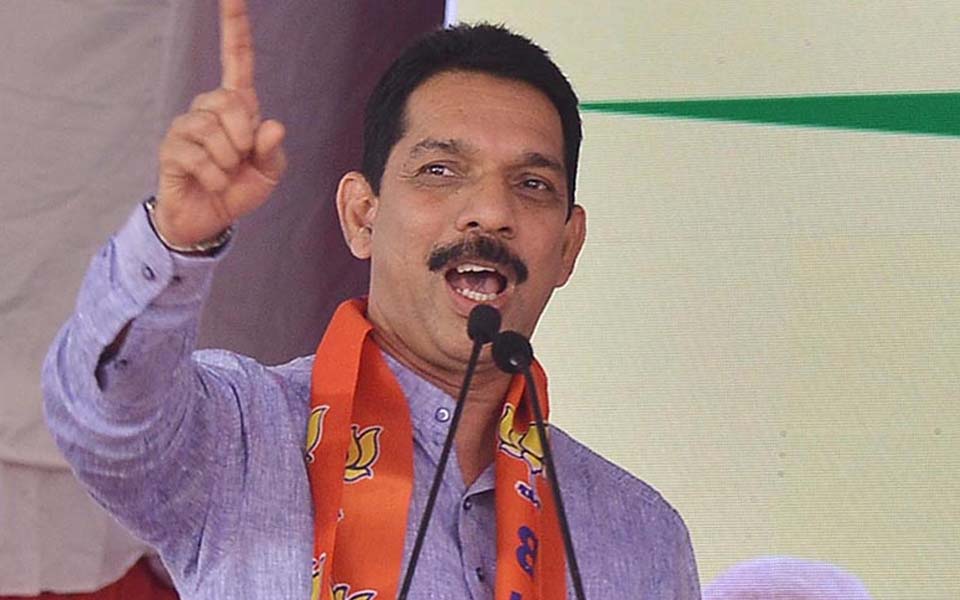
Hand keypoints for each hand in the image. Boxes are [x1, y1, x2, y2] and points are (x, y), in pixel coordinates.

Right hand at [155, 0, 285, 246]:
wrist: (210, 220)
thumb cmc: (239, 188)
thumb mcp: (269, 172)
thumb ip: (273, 150)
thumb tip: (271, 125)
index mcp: (237, 106)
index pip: (237, 58)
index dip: (235, 26)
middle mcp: (208, 108)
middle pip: (230, 101)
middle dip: (244, 138)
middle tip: (241, 159)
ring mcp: (186, 126)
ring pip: (214, 131)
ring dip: (229, 161)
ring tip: (224, 173)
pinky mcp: (171, 149)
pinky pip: (201, 158)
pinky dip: (216, 177)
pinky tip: (212, 183)